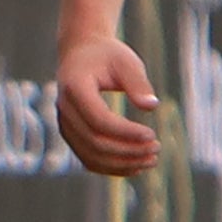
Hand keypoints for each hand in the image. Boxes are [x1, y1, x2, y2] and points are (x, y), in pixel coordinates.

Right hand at [54, 35, 162, 177]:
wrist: (81, 54)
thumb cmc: (107, 55)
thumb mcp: (126, 61)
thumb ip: (138, 83)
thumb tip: (152, 106)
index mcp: (75, 87)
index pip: (99, 120)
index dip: (126, 132)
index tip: (152, 134)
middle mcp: (64, 109)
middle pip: (95, 142)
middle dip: (128, 150)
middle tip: (156, 148)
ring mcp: (65, 125)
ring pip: (91, 156)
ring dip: (122, 163)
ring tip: (151, 160)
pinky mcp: (71, 135)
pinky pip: (89, 159)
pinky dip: (112, 167)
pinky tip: (136, 166)